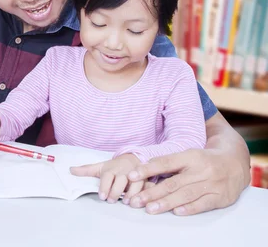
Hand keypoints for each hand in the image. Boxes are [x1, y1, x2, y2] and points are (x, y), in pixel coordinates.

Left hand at [70, 154, 143, 203]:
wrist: (132, 158)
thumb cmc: (114, 166)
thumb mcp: (100, 167)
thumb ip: (86, 170)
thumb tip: (70, 170)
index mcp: (111, 169)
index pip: (107, 177)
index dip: (104, 186)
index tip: (102, 196)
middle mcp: (124, 171)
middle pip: (120, 180)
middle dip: (116, 191)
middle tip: (111, 200)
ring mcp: (135, 174)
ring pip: (135, 183)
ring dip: (131, 193)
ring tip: (126, 202)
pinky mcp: (145, 178)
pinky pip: (146, 185)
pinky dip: (144, 192)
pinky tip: (140, 200)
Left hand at [126, 148, 248, 215]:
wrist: (235, 162)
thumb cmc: (204, 159)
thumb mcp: (188, 154)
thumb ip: (168, 162)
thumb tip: (142, 169)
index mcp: (190, 156)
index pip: (165, 162)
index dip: (147, 169)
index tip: (131, 175)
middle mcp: (201, 170)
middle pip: (173, 182)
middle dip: (152, 193)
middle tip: (135, 200)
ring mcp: (211, 184)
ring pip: (185, 194)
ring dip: (166, 203)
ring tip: (150, 209)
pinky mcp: (220, 197)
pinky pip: (203, 204)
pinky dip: (189, 208)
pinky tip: (176, 212)